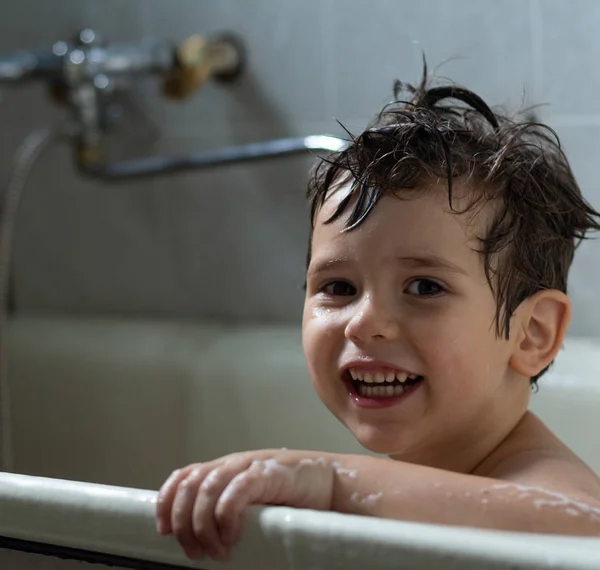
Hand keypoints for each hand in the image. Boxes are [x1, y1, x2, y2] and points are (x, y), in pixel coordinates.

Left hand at [155, 450, 335, 559]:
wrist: (330, 482)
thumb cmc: (293, 496)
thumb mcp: (253, 502)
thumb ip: (230, 509)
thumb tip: (202, 539)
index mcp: (225, 469)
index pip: (184, 476)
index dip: (165, 501)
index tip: (162, 530)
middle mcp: (232, 464)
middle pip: (189, 485)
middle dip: (182, 521)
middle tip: (193, 551)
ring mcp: (249, 466)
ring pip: (206, 489)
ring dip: (203, 524)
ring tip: (215, 551)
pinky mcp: (266, 473)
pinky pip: (235, 491)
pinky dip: (226, 516)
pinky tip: (233, 535)